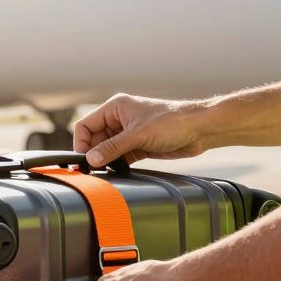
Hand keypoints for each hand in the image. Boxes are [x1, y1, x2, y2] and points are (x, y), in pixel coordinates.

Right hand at [73, 94, 211, 166]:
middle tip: (92, 170)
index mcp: (115, 108)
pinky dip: (116, 165)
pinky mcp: (138, 146)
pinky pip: (119, 157)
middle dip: (92, 154)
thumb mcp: (138, 135)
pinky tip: (117, 172)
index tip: (82, 160)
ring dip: (105, 161)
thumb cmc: (171, 122)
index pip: (86, 125)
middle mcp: (119, 119)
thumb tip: (91, 159)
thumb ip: (113, 148)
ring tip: (106, 172)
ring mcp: (128, 134)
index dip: (81, 143)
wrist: (199, 129)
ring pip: (106, 150)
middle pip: (94, 139)